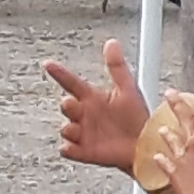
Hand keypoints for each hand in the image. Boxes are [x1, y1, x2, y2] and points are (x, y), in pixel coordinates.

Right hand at [42, 43, 152, 175]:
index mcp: (91, 98)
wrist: (146, 144)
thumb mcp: (127, 89)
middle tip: (71, 103)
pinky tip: (70, 147)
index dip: (59, 73)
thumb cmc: (135, 117)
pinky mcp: (85, 151)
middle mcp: (84, 115)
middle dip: (66, 105)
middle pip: (66, 107)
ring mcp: (83, 133)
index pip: (71, 83)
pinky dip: (68, 149)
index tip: (48, 63)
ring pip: (66, 129)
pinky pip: (69, 150)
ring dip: (68, 128)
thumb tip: (111, 42)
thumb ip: (117, 66)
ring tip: (76, 128)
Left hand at [152, 69, 193, 193]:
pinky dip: (161, 160)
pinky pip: (167, 164)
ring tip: (160, 123)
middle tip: (170, 93)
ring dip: (167, 129)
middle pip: (186, 118)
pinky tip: (157, 156)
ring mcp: (184, 159)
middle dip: (178, 103)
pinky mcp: (177, 175)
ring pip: (173, 139)